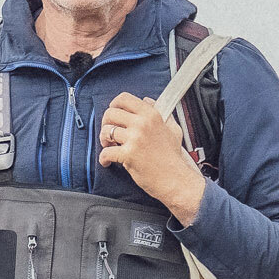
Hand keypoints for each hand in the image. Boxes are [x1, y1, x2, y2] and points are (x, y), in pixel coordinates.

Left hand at [94, 93, 205, 220]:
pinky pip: (106, 152)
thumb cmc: (173, 157)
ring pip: (106, 131)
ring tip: (110, 147)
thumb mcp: (172, 128)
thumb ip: (160, 113)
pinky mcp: (128, 154)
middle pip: (111, 113)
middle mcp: (142, 124)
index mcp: (151, 115)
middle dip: (106, 123)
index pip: (124, 98)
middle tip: (110, 134)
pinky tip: (108, 161)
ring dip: (104, 140)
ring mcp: (135, 138)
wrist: (175, 179)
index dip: (114, 105)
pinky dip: (103, 158)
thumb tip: (148, 101)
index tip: (112, 113)